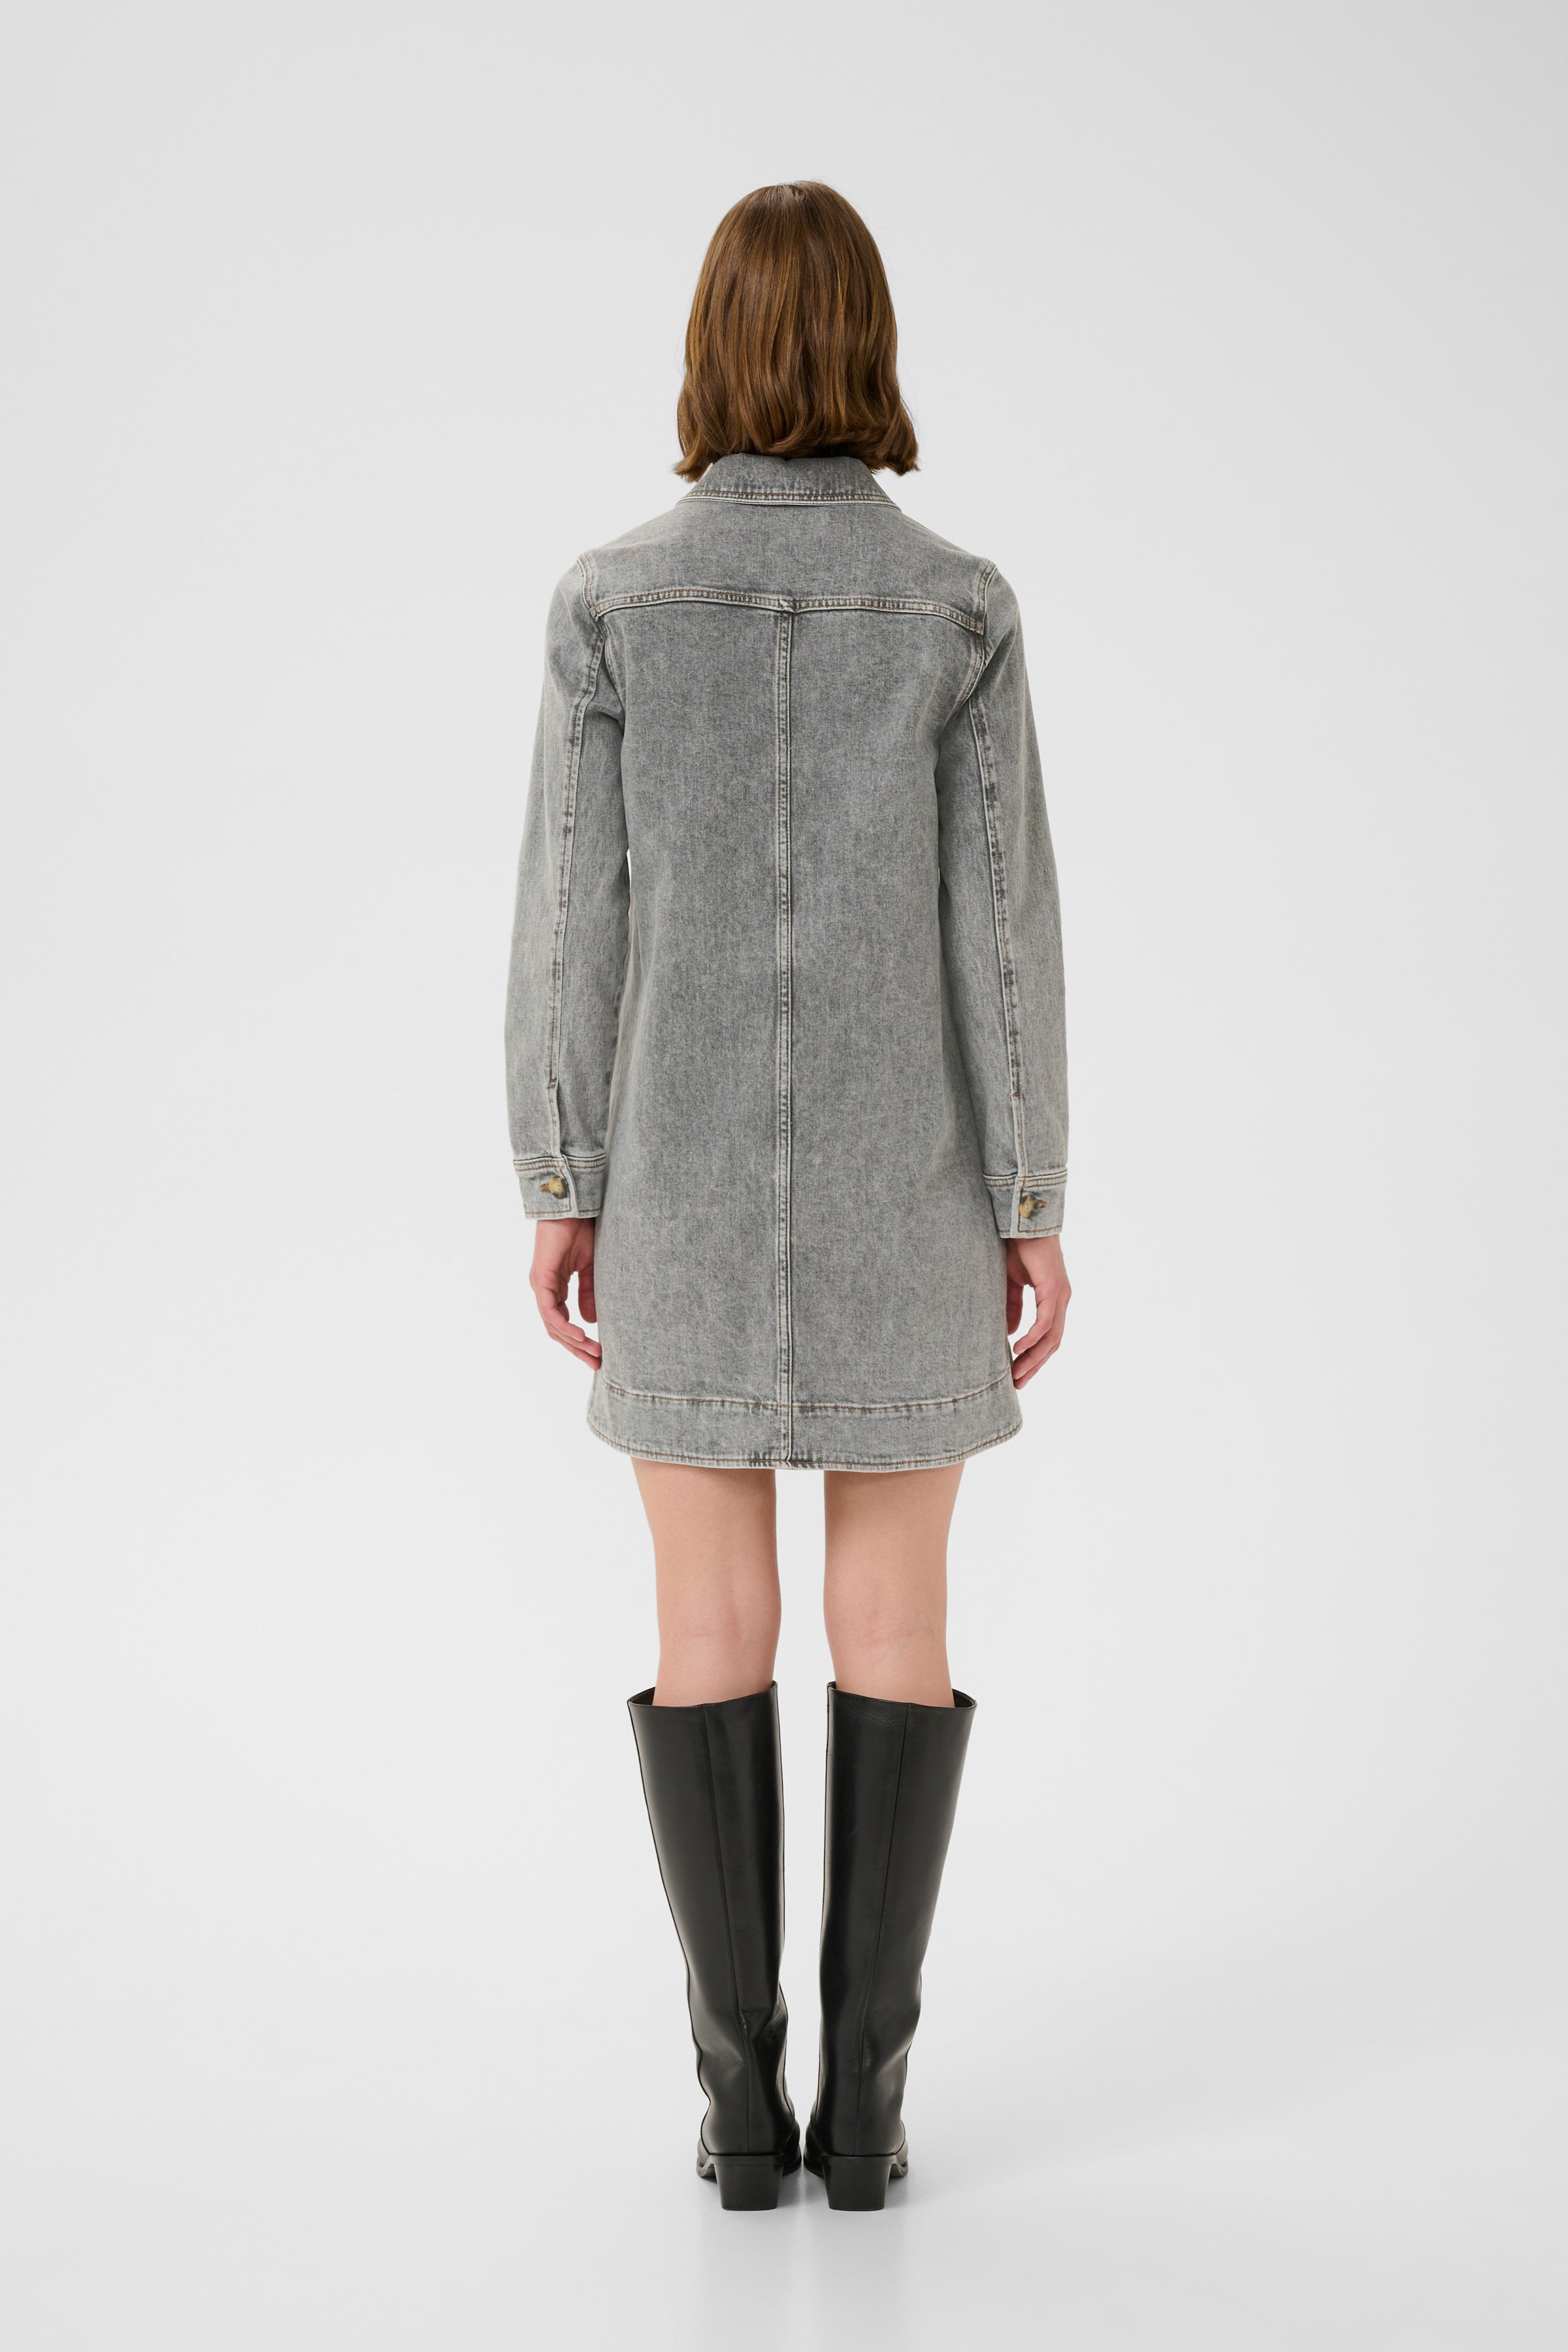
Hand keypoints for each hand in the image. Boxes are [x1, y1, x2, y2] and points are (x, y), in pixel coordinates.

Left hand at [529, 1216, 600, 1369]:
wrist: (573, 1207)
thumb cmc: (581, 1231)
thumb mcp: (591, 1268)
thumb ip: (589, 1293)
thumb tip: (591, 1321)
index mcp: (555, 1288)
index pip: (563, 1323)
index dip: (580, 1342)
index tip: (600, 1354)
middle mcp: (544, 1290)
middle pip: (556, 1330)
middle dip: (577, 1349)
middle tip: (597, 1364)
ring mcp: (541, 1286)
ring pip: (552, 1325)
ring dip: (574, 1342)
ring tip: (594, 1353)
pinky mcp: (541, 1279)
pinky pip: (550, 1311)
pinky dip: (565, 1326)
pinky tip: (581, 1336)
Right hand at [1006, 1233, 1069, 1387]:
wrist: (1023, 1222)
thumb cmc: (1019, 1248)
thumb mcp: (1011, 1283)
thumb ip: (1012, 1307)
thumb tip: (1012, 1333)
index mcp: (1053, 1300)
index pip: (1049, 1337)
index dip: (1035, 1357)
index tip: (1018, 1373)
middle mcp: (1061, 1300)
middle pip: (1052, 1343)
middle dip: (1035, 1365)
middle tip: (1017, 1383)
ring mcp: (1060, 1295)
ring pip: (1051, 1337)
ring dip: (1034, 1358)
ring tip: (1017, 1373)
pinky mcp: (1053, 1289)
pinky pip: (1045, 1322)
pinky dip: (1033, 1338)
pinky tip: (1018, 1348)